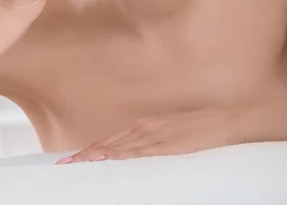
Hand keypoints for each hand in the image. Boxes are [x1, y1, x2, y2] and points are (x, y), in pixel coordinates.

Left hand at [56, 107, 240, 163]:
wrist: (222, 122)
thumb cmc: (201, 127)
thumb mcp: (173, 131)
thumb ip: (155, 139)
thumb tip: (141, 150)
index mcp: (146, 124)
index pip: (113, 139)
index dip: (92, 148)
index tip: (74, 157)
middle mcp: (145, 127)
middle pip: (109, 142)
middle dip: (86, 153)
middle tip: (64, 164)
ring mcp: (153, 134)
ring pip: (117, 146)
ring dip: (95, 154)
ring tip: (75, 163)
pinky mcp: (164, 144)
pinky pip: (136, 151)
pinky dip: (119, 154)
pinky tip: (106, 158)